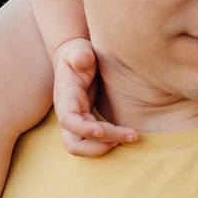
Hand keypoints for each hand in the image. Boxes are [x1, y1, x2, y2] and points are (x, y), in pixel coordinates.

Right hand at [53, 38, 136, 155]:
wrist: (78, 58)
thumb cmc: (79, 54)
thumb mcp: (78, 50)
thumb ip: (80, 55)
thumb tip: (82, 60)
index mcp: (66, 98)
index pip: (68, 120)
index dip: (83, 128)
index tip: (101, 130)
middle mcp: (68, 114)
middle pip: (76, 142)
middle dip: (100, 145)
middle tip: (131, 135)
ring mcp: (77, 121)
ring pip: (85, 146)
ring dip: (106, 146)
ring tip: (132, 136)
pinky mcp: (87, 122)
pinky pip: (95, 140)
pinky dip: (110, 141)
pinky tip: (128, 133)